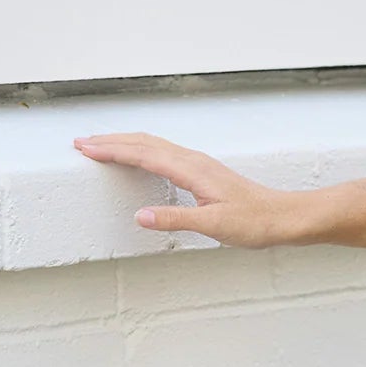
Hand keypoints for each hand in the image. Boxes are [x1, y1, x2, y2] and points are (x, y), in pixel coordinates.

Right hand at [71, 132, 296, 247]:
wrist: (284, 217)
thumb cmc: (255, 221)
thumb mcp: (214, 226)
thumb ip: (176, 220)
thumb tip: (141, 216)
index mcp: (192, 170)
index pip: (143, 154)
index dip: (112, 150)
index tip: (85, 148)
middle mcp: (194, 161)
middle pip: (145, 143)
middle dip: (111, 141)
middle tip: (81, 142)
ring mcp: (199, 164)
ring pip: (154, 145)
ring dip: (125, 142)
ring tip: (101, 144)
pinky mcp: (203, 171)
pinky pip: (165, 152)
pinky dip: (143, 149)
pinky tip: (140, 155)